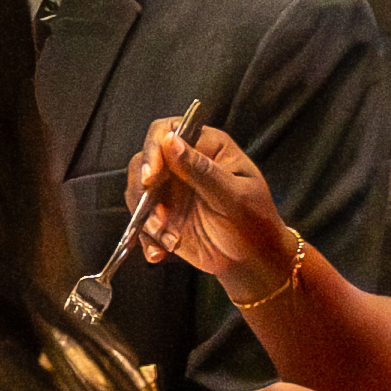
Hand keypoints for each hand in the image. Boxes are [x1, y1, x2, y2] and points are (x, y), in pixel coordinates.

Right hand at [128, 119, 295, 292]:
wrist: (253, 260)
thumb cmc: (254, 222)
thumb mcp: (234, 196)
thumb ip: (202, 169)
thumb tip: (170, 140)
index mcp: (206, 147)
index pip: (168, 131)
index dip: (153, 149)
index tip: (151, 177)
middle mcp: (183, 163)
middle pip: (143, 161)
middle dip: (143, 192)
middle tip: (157, 217)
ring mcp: (170, 190)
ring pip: (137, 192)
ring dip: (145, 218)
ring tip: (167, 238)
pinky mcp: (161, 215)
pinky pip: (140, 221)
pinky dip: (145, 238)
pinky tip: (160, 252)